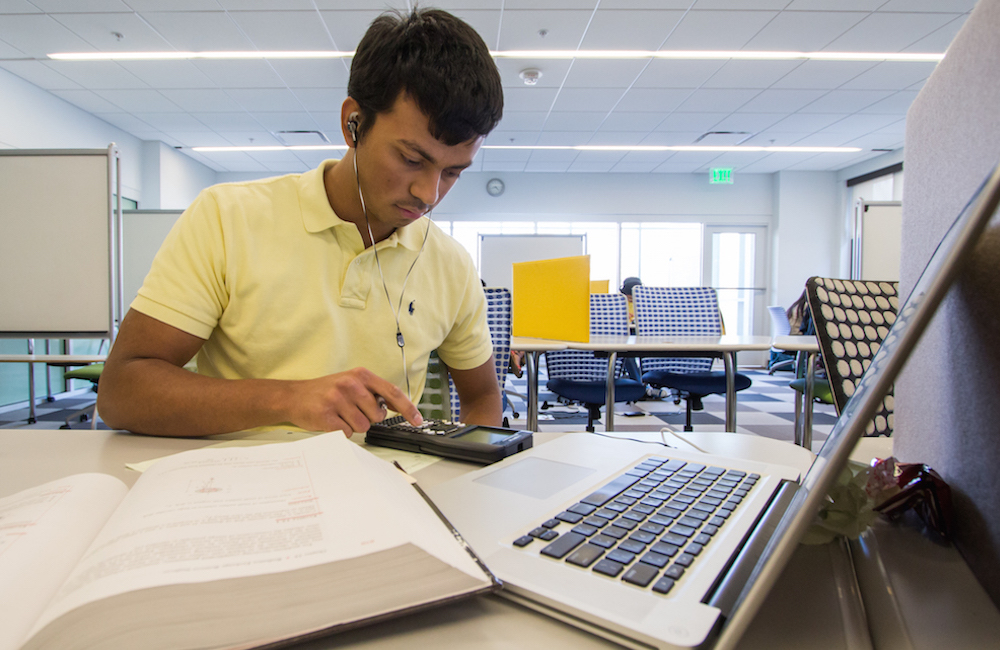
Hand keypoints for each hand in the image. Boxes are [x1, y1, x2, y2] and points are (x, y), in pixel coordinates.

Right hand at [287, 367, 421, 435]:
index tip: (418, 420)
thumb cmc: (326, 391)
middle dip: (368, 417)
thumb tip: (395, 406)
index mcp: (360, 375)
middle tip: (352, 410)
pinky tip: (331, 421)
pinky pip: (346, 433)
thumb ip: (372, 391)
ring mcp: (338, 400)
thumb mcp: (351, 382)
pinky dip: (341, 431)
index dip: (408, 408)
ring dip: (353, 425)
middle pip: (377, 415)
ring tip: (340, 415)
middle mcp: (350, 385)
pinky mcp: (326, 415)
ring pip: (363, 426)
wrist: (294, 396)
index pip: (392, 392)